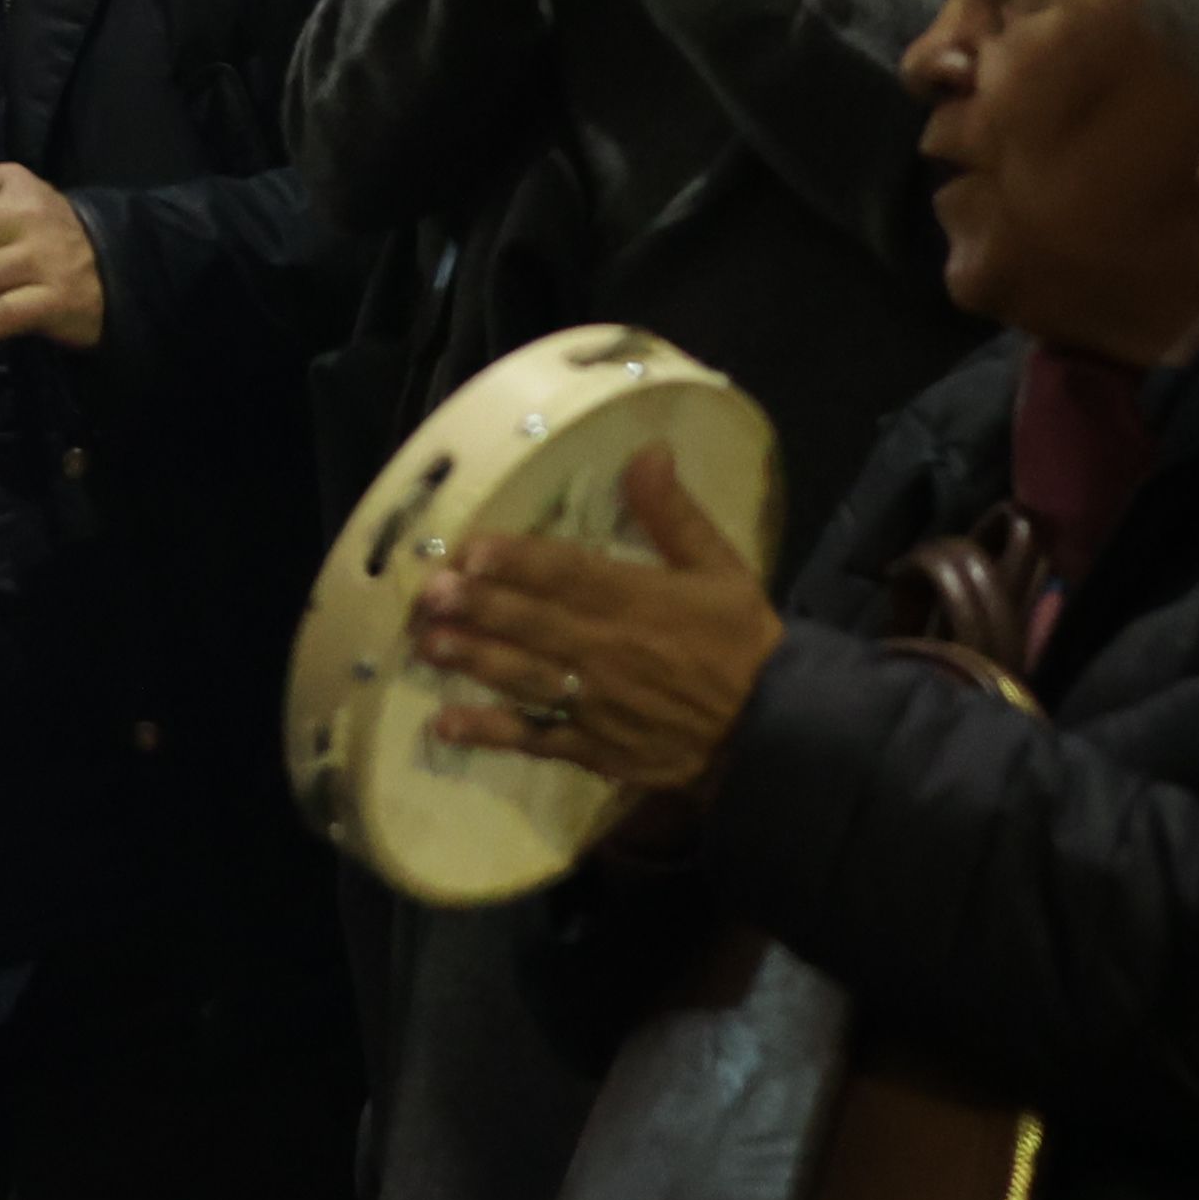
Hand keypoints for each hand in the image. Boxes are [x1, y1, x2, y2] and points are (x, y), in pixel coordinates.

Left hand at [408, 447, 780, 791]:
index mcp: (639, 602)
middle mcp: (609, 651)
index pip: (570, 575)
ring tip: (428, 644)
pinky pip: (536, 740)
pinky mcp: (593, 748)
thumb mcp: (722, 568)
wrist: (770, 732)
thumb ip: (676, 514)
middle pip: (536, 625)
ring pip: (526, 677)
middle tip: (432, 593)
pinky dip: (491, 734)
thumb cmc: (742, 642)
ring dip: (475, 660)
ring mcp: (596, 704)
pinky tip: (446, 724)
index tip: (473, 548)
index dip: (519, 562)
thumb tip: (648, 451)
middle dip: (481, 608)